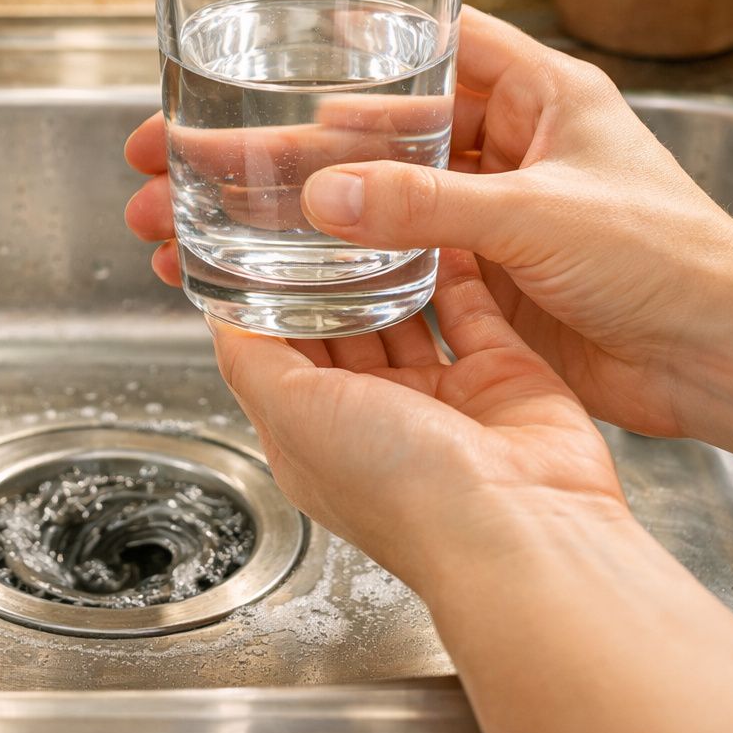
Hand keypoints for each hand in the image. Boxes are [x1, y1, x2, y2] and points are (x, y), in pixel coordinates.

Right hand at [127, 6, 732, 440]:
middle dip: (283, 139)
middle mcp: (507, 146)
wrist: (719, 359)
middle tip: (190, 147)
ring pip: (373, 195)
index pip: (432, 42)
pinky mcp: (482, 275)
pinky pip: (392, 254)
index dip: (352, 35)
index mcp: (539, 94)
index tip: (269, 39)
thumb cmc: (670, 259)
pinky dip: (338, 260)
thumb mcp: (539, 215)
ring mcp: (490, 213)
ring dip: (295, 205)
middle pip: (375, 127)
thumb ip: (427, 205)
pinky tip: (271, 267)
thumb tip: (324, 195)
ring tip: (199, 215)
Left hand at [208, 248, 625, 588]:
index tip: (255, 242)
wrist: (515, 522)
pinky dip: (456, 269)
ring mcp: (440, 396)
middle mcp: (375, 417)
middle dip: (328, 279)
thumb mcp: (291, 414)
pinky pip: (473, 310)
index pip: (278, 356)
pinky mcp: (500, 375)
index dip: (264, 303)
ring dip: (389, 270)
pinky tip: (439, 226)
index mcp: (314, 434)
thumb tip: (217, 318)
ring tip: (371, 210)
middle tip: (316, 216)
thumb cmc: (397, 486)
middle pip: (342, 332)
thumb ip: (251, 362)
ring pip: (406, 316)